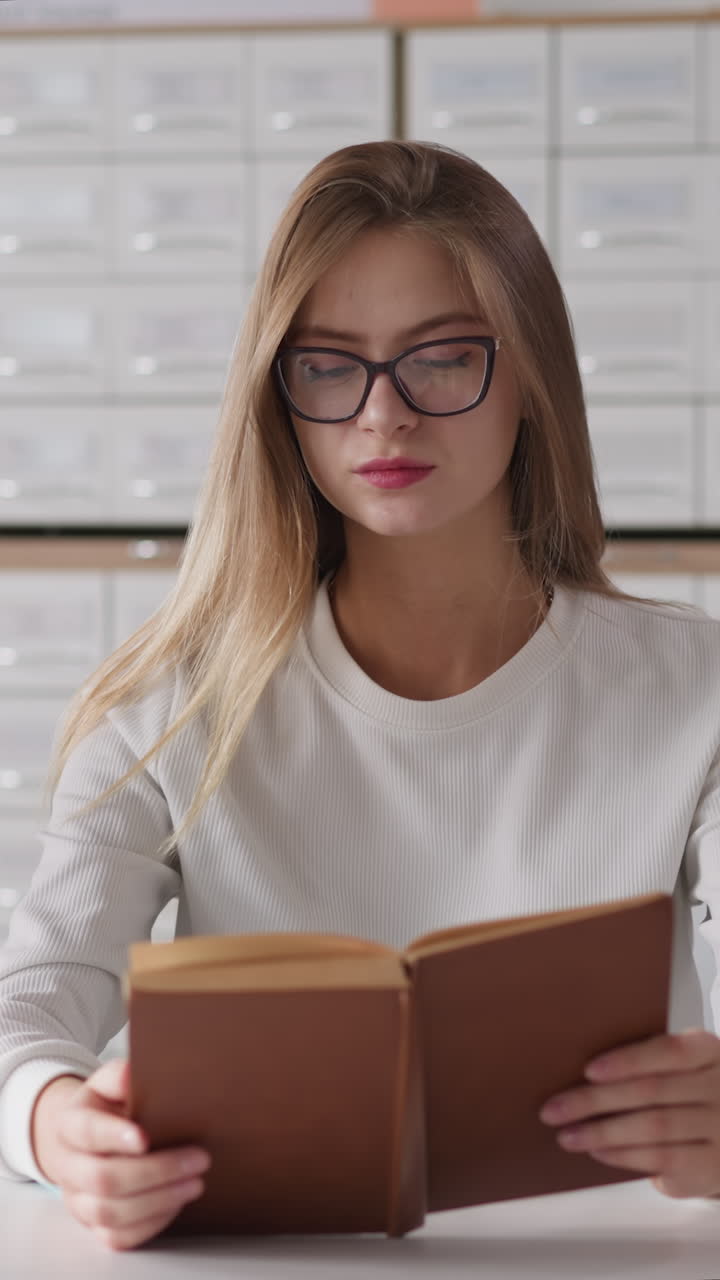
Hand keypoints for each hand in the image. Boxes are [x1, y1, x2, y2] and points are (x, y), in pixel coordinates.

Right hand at [31, 1058, 210, 1249]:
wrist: (87, 1139)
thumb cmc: (107, 1107)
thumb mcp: (110, 1082)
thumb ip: (121, 1076)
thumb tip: (133, 1075)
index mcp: (70, 1125)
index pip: (87, 1132)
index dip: (114, 1136)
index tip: (146, 1137)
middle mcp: (68, 1166)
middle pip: (103, 1178)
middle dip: (156, 1171)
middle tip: (199, 1158)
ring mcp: (78, 1200)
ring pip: (111, 1212)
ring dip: (159, 1200)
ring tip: (196, 1182)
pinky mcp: (93, 1224)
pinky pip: (118, 1237)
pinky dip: (151, 1223)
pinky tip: (177, 1202)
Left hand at [539, 1028, 719, 1199]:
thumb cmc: (690, 1092)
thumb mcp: (682, 1067)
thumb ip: (648, 1062)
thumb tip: (580, 1071)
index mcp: (709, 1052)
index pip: (670, 1050)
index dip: (628, 1060)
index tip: (588, 1070)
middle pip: (651, 1092)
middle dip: (596, 1100)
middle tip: (554, 1109)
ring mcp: (719, 1131)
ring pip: (654, 1127)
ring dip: (602, 1132)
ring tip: (566, 1135)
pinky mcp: (709, 1168)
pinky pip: (662, 1159)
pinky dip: (623, 1155)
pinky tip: (597, 1151)